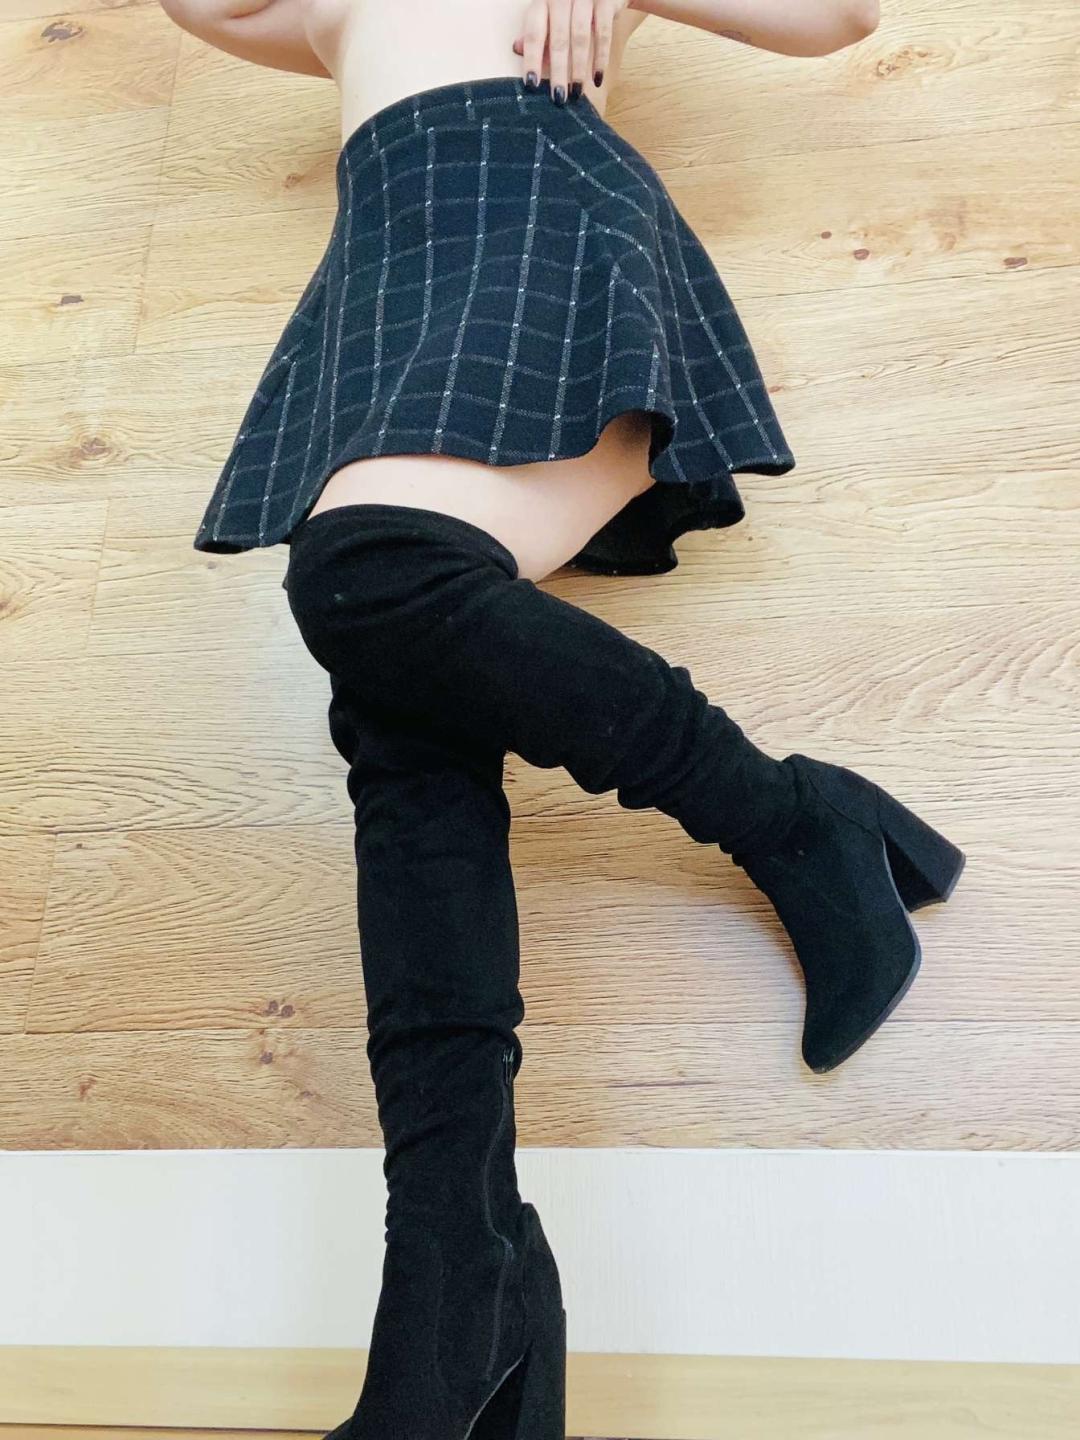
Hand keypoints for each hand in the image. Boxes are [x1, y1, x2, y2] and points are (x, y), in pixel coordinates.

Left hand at [512, 0, 631, 101]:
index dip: (532, 60)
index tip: (531, 85)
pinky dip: (601, 57)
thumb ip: (537, 32)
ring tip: (576, 93)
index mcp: (542, 2)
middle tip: (558, 99)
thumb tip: (517, 49)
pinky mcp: (606, 2)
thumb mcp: (549, 13)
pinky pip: (603, 33)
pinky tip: (597, 78)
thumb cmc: (570, 4)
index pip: (534, 34)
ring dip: (578, 68)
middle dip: (558, 71)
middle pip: (558, 39)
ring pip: (580, 37)